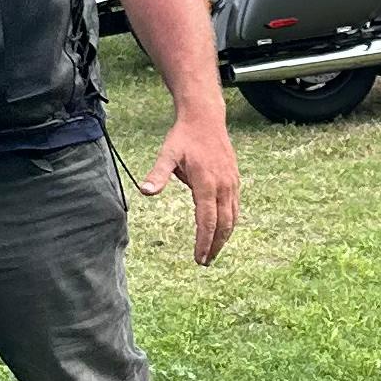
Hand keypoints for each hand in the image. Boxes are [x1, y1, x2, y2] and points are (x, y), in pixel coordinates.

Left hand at [143, 107, 240, 265]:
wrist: (205, 118)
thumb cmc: (184, 137)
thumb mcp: (167, 154)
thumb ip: (158, 174)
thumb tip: (145, 191)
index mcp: (207, 183)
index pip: (207, 221)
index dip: (203, 242)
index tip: (198, 258)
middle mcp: (223, 186)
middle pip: (223, 225)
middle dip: (215, 246)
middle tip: (205, 262)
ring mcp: (232, 183)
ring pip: (232, 218)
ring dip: (224, 238)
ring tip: (213, 252)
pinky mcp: (235, 180)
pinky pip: (235, 208)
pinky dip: (230, 223)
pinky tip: (222, 231)